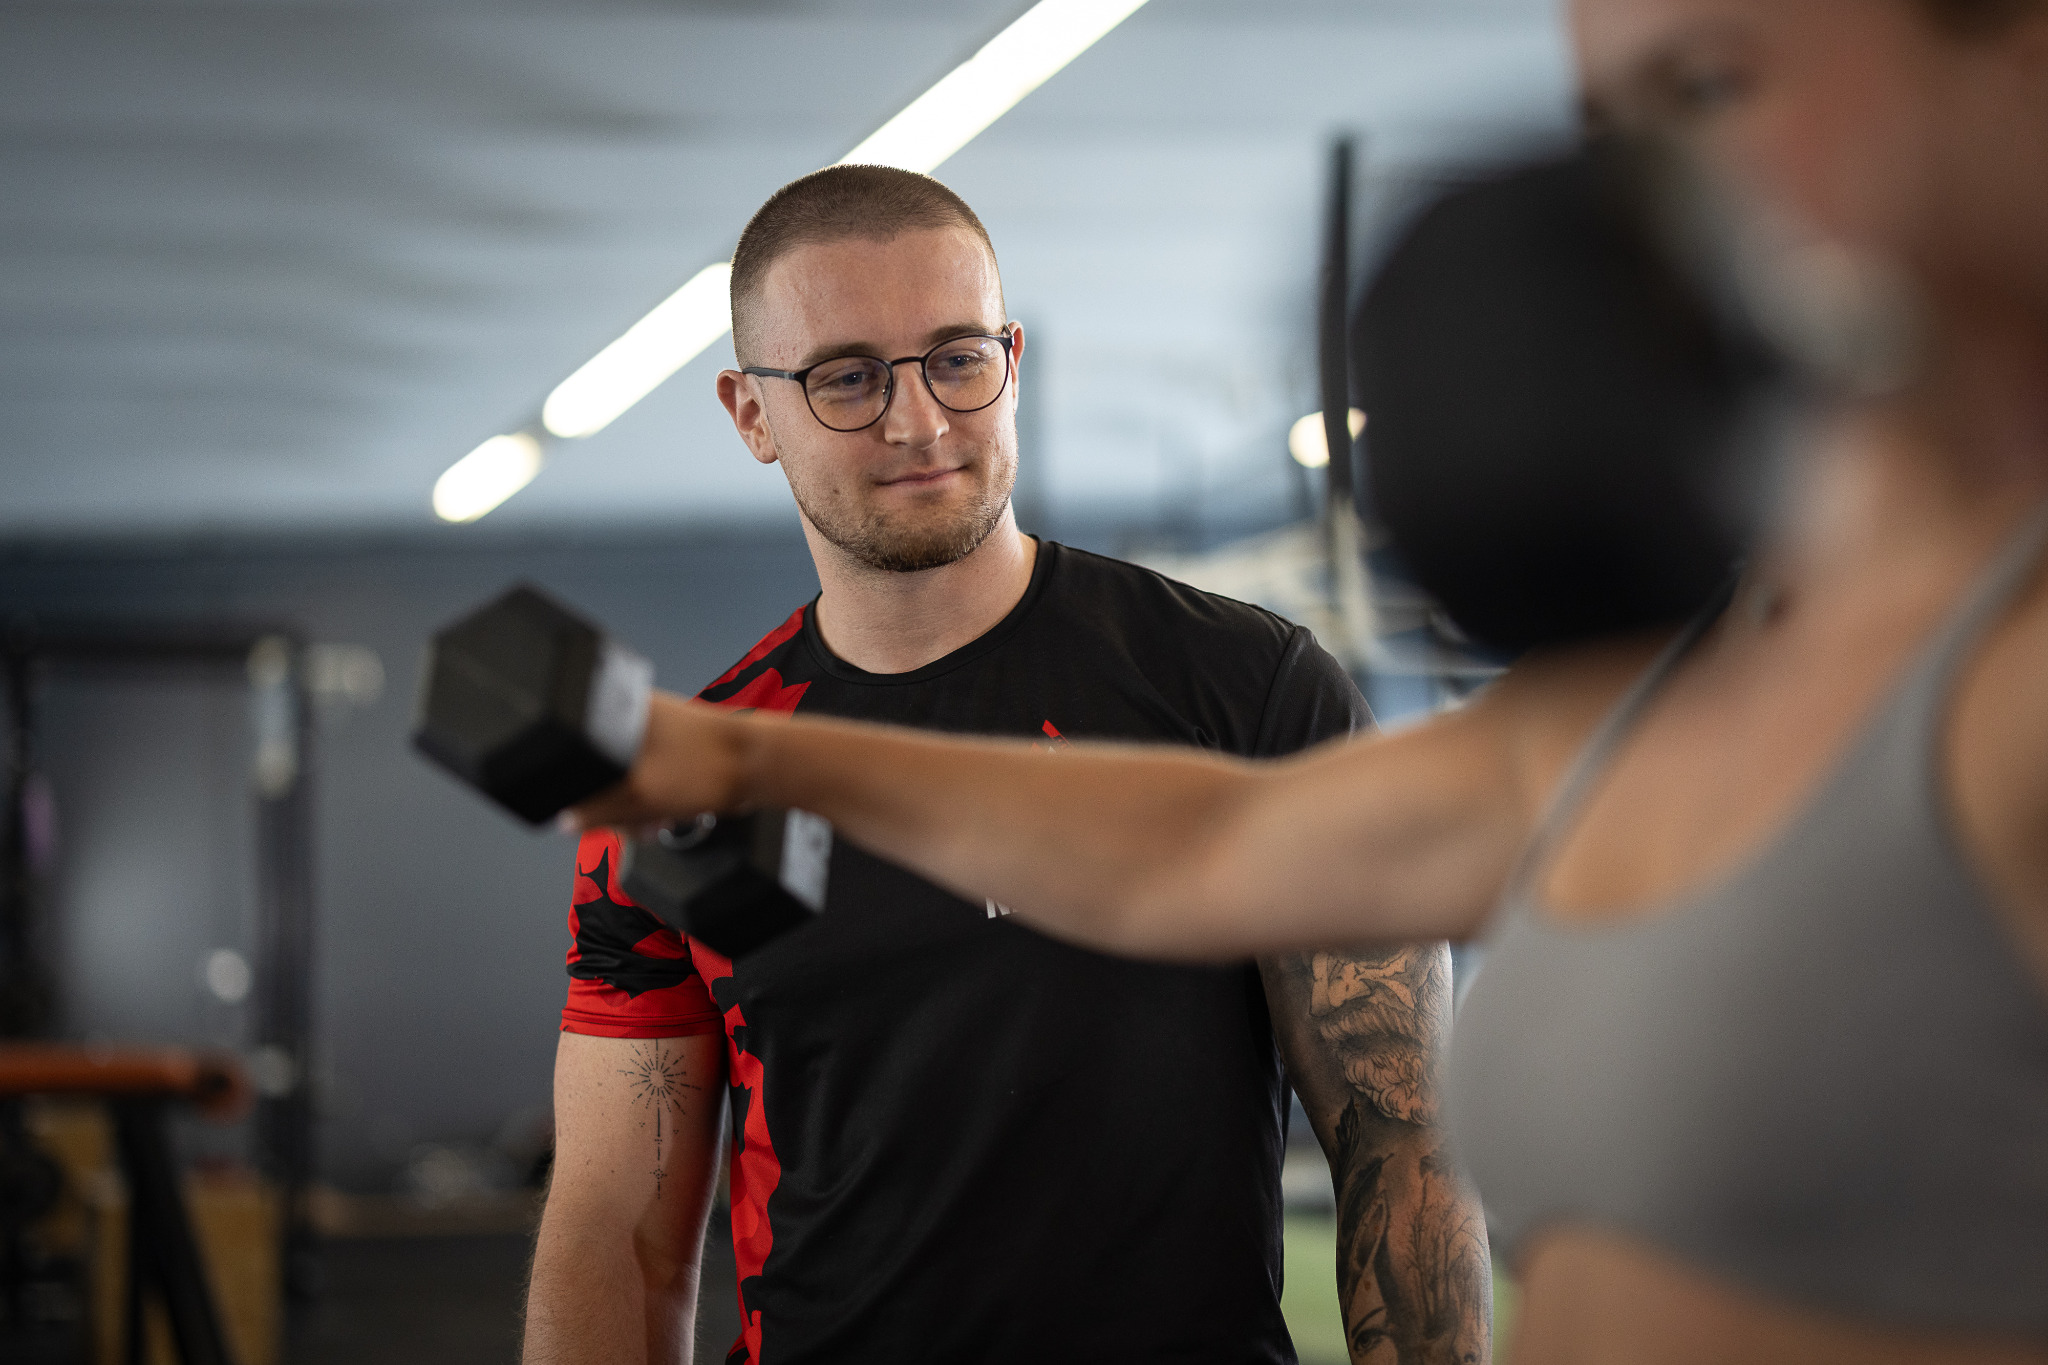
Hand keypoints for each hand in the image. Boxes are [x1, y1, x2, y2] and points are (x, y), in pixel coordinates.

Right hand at [566, 693, 749, 830]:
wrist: (758, 766)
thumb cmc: (707, 766)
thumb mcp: (641, 795)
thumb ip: (599, 809)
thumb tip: (568, 820)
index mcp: (619, 717)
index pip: (581, 761)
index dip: (586, 798)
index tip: (597, 820)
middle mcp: (635, 722)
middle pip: (604, 777)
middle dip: (619, 809)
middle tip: (637, 824)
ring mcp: (657, 737)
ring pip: (630, 784)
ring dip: (641, 811)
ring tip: (660, 821)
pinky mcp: (675, 753)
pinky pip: (652, 783)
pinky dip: (657, 802)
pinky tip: (670, 815)